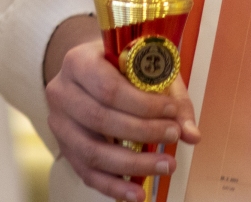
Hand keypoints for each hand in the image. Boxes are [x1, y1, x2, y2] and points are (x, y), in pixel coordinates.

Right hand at [43, 17, 198, 201]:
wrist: (89, 75)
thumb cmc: (120, 69)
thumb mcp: (146, 70)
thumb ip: (172, 99)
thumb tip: (192, 135)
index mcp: (78, 62)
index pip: (107, 87)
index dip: (142, 104)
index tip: (171, 111)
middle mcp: (61, 92)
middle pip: (99, 119)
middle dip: (143, 132)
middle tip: (173, 135)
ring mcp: (59, 123)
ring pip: (92, 151)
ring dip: (134, 163)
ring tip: (166, 165)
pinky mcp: (65, 148)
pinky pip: (87, 173)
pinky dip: (114, 187)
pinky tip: (137, 193)